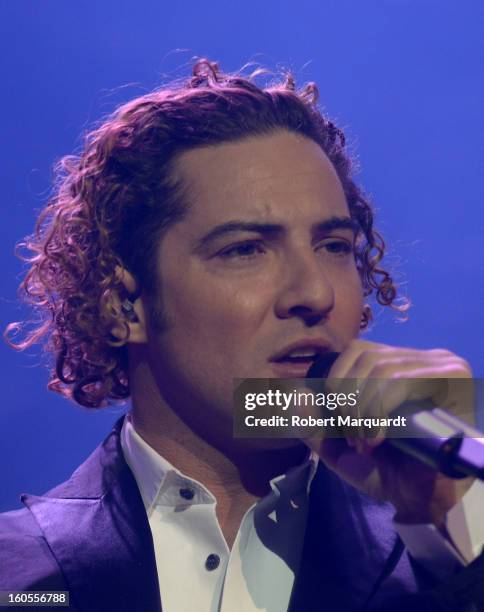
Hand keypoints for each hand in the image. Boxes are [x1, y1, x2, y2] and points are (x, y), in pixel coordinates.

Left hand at [302, 340, 474, 528]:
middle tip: (353, 441)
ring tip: (365, 444)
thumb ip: (314, 423)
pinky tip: (376, 440)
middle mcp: (422, 358)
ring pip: (379, 370)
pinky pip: (399, 382)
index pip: (357, 351)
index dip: (337, 381)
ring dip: (361, 410)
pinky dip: (377, 411)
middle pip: (366, 358)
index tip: (340, 425)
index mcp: (397, 365)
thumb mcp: (339, 446)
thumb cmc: (386, 469)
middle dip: (347, 402)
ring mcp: (440, 364)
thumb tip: (297, 394)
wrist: (423, 501)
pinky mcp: (451, 378)